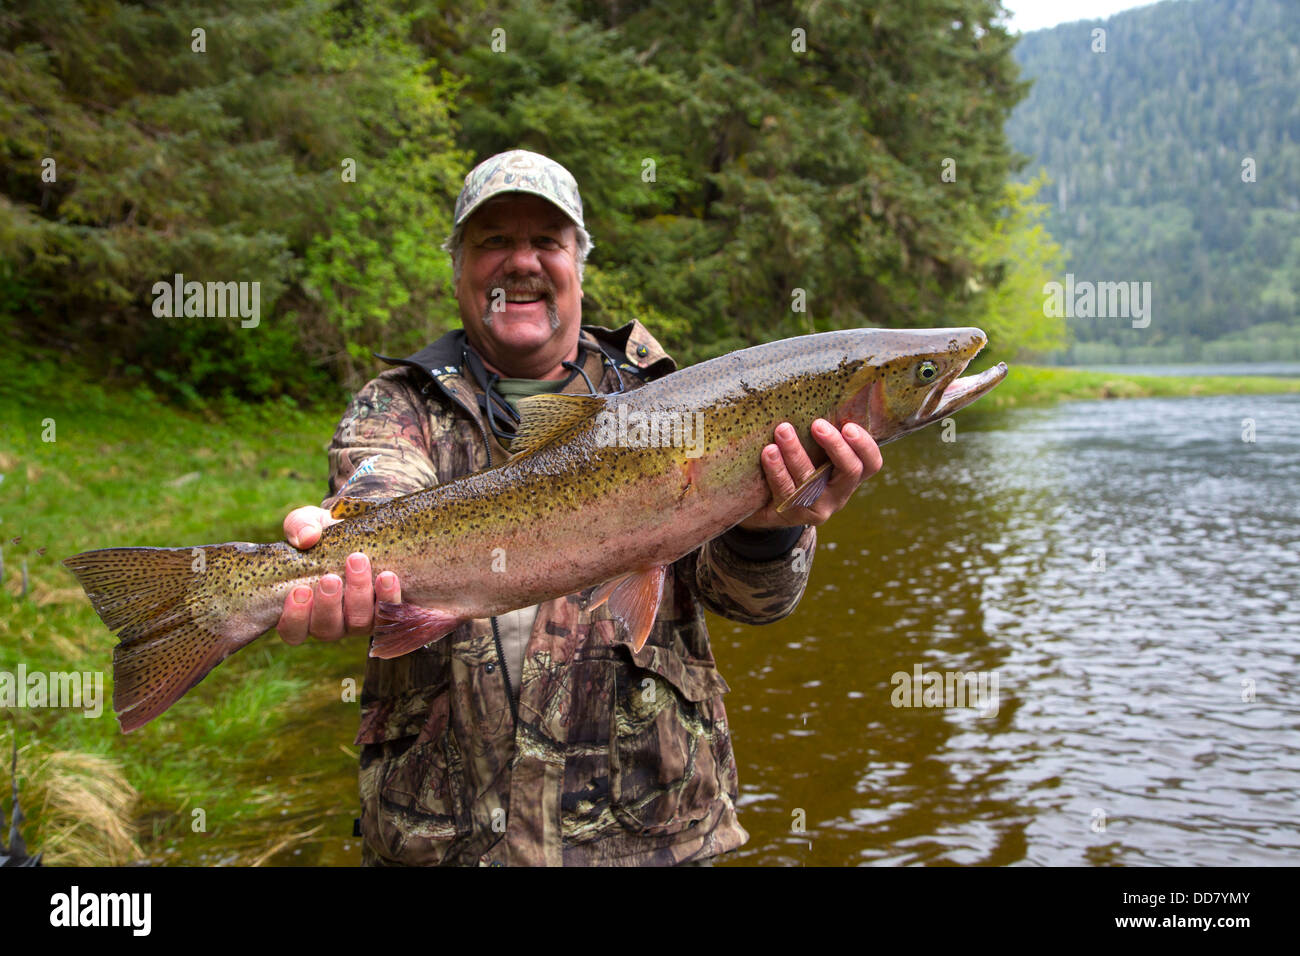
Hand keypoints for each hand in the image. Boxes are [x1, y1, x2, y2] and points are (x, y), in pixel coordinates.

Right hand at [276, 505, 401, 643]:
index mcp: (305, 610)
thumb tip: (306, 537)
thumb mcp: (310, 523)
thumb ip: (300, 526)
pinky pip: (389, 615)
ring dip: (358, 594)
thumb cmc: (328, 534)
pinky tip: (387, 576)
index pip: (292, 630)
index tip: (300, 590)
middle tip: (331, 578)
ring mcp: (361, 621)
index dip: (295, 617)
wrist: (367, 532)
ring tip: (358, 562)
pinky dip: (387, 597)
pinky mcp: (388, 613)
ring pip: (358, 622)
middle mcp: (332, 623)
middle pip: (327, 628)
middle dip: (328, 603)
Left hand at [737, 420, 882, 530]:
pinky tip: (768, 452)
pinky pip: (785, 492)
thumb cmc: (792, 468)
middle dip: (835, 446)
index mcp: (848, 476)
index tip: (848, 426)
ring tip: (783, 429)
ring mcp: (815, 508)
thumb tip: (817, 388)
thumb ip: (819, 434)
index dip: (864, 446)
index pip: (871, 463)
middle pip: (850, 471)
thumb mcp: (812, 453)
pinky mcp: (790, 515)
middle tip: (817, 424)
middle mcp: (838, 495)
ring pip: (811, 481)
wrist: (762, 506)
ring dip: (796, 452)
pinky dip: (776, 470)